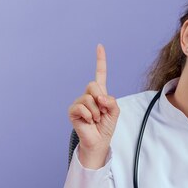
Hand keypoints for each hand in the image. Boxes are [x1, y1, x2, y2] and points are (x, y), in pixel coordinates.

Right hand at [68, 44, 119, 168]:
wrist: (99, 141)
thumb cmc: (106, 126)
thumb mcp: (115, 111)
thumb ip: (111, 101)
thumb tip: (99, 97)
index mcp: (100, 93)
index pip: (100, 74)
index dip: (100, 60)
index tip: (99, 46)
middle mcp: (88, 95)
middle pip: (93, 85)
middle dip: (100, 98)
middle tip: (102, 111)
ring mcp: (79, 102)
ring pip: (88, 98)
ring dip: (97, 111)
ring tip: (96, 119)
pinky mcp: (72, 111)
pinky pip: (81, 107)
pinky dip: (89, 115)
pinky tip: (89, 121)